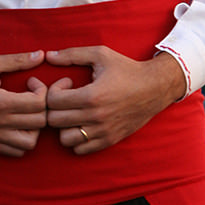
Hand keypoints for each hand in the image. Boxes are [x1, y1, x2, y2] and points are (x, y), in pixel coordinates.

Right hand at [0, 52, 47, 156]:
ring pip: (30, 143)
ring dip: (35, 128)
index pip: (38, 103)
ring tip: (27, 113)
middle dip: (42, 106)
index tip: (31, 82)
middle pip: (39, 123)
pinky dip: (22, 141)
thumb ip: (17, 60)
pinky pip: (16, 152)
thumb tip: (42, 55)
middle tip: (31, 95)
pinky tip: (17, 125)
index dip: (42, 90)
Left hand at [45, 47, 186, 153]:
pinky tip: (82, 123)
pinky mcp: (109, 140)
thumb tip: (49, 56)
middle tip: (66, 98)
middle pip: (54, 121)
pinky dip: (76, 138)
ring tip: (72, 112)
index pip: (52, 102)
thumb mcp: (100, 54)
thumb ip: (72, 54)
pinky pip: (81, 149)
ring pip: (65, 139)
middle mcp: (96, 117)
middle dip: (54, 107)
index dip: (53, 90)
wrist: (155, 88)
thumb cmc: (126, 69)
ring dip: (63, 126)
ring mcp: (103, 131)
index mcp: (91, 96)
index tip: (67, 83)